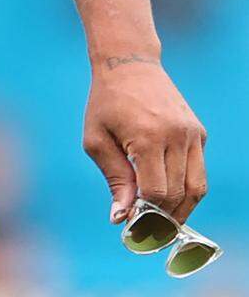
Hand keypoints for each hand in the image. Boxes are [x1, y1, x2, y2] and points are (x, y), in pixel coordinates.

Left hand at [82, 59, 206, 225]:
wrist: (129, 64)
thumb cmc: (106, 103)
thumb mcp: (96, 139)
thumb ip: (114, 179)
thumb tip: (121, 218)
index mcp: (148, 136)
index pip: (156, 192)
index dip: (146, 215)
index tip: (132, 227)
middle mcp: (177, 135)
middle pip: (179, 195)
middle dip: (163, 219)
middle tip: (146, 232)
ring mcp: (192, 134)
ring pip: (197, 188)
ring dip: (181, 210)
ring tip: (160, 221)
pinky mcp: (199, 133)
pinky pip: (198, 171)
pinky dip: (187, 190)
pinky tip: (168, 197)